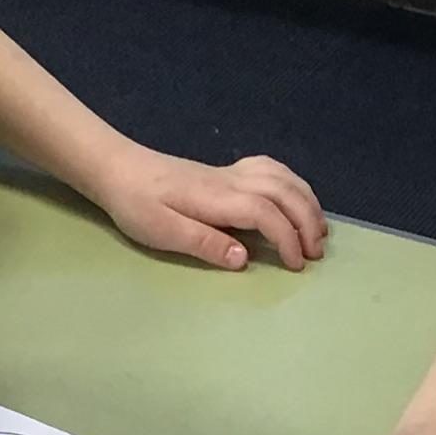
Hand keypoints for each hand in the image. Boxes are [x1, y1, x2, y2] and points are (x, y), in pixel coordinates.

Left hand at [94, 146, 325, 272]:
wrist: (118, 169)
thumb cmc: (136, 205)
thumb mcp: (162, 231)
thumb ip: (204, 243)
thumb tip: (243, 258)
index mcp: (218, 198)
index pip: (267, 214)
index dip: (288, 239)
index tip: (297, 265)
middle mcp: (232, 181)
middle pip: (286, 193)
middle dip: (309, 222)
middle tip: (317, 253)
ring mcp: (232, 172)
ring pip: (284, 178)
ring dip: (307, 202)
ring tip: (317, 230)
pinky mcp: (227, 171)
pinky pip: (271, 168)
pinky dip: (292, 182)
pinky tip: (295, 198)